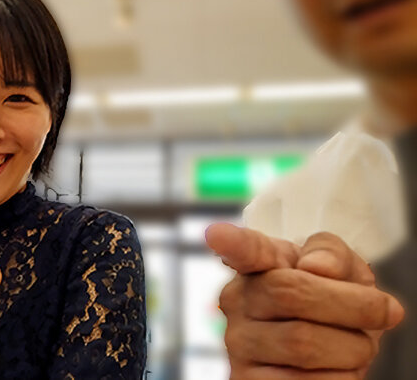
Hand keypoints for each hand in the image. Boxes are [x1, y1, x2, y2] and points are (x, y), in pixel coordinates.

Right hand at [206, 223, 403, 378]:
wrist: (330, 356)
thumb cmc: (331, 305)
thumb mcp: (342, 271)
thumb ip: (332, 253)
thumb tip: (316, 268)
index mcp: (259, 265)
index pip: (243, 250)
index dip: (232, 242)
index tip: (216, 234)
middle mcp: (238, 301)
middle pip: (291, 292)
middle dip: (353, 305)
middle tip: (384, 311)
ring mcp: (238, 344)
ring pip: (303, 343)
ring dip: (353, 348)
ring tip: (355, 347)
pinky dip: (341, 378)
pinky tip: (335, 370)